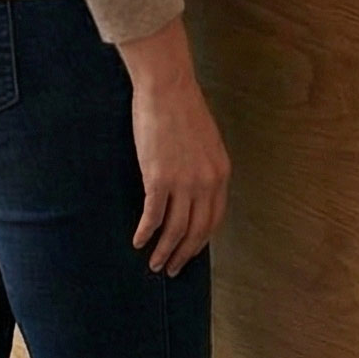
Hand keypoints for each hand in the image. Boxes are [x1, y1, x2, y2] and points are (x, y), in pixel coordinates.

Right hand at [119, 21, 230, 273]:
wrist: (168, 88)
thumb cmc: (184, 110)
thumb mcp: (207, 143)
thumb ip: (205, 170)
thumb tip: (195, 194)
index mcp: (221, 173)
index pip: (214, 220)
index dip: (200, 241)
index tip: (190, 253)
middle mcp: (206, 182)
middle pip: (196, 232)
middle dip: (183, 254)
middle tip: (171, 268)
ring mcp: (183, 182)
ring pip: (175, 231)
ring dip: (164, 251)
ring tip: (155, 263)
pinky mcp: (158, 179)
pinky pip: (153, 217)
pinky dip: (145, 233)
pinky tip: (138, 241)